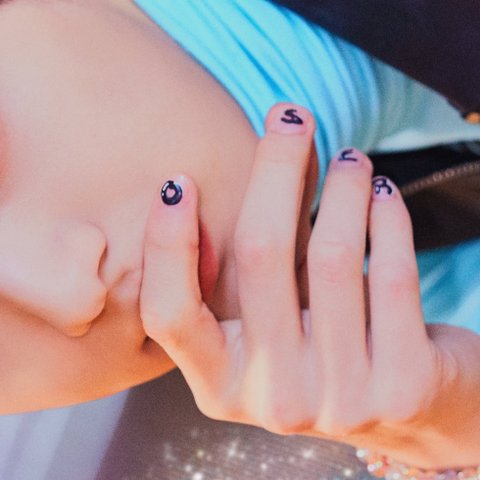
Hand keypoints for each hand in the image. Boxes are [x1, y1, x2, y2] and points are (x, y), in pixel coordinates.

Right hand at [140, 103, 475, 467]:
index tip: (178, 183)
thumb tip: (242, 170)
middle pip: (259, 256)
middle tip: (289, 116)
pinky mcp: (403, 386)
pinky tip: (384, 195)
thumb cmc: (326, 350)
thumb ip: (254, 266)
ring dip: (343, 186)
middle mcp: (274, 400)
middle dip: (274, 168)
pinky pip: (392, 274)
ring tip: (352, 158)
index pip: (170, 315)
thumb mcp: (274, 320)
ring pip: (332, 257)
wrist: (407, 409)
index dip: (166, 244)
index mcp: (223, 386)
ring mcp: (339, 400)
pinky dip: (388, 218)